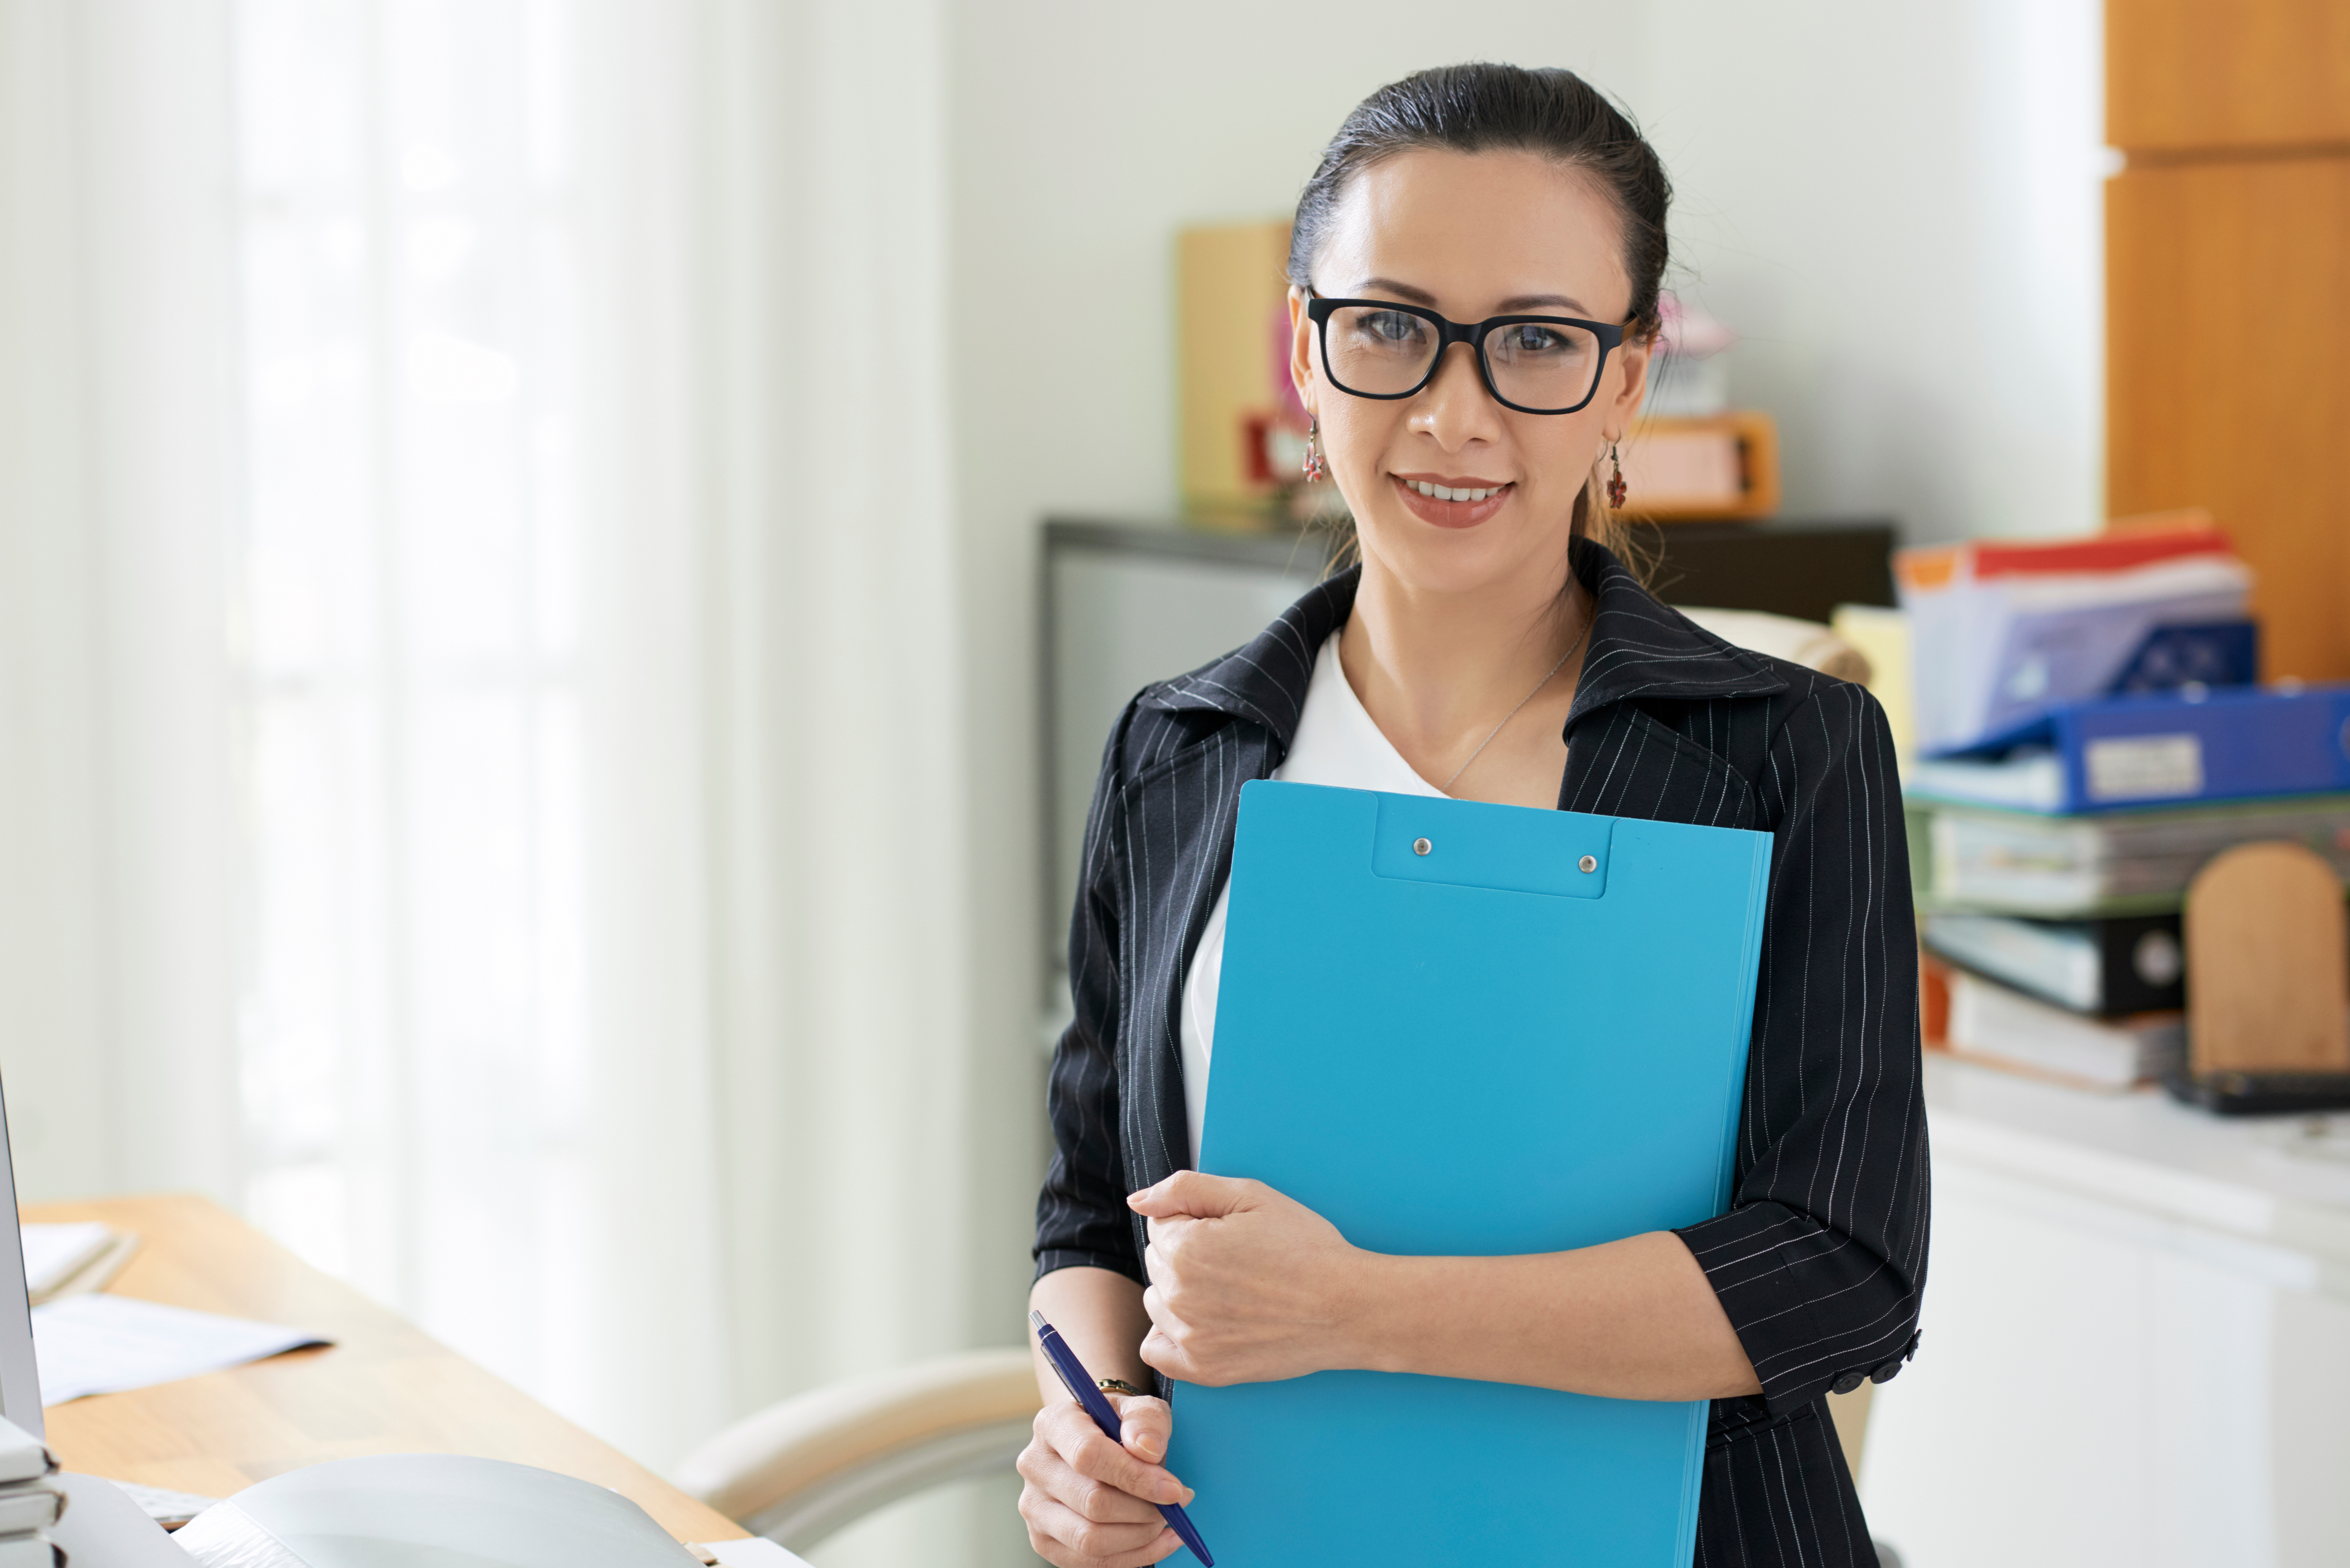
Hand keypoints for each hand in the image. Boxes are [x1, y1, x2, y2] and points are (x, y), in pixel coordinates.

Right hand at [1016, 1390, 1190, 1567]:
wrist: (1093, 1444)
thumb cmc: (1118, 1426)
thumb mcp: (1138, 1408)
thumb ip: (1146, 1420)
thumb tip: (1148, 1450)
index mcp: (1053, 1424)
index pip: (1088, 1455)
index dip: (1135, 1476)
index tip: (1174, 1489)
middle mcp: (1035, 1466)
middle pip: (1092, 1502)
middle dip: (1144, 1510)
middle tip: (1175, 1506)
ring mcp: (1034, 1507)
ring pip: (1089, 1539)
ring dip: (1140, 1536)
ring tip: (1166, 1522)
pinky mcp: (1043, 1540)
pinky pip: (1089, 1562)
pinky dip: (1133, 1557)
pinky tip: (1158, 1540)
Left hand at [1129, 1170, 1372, 1385]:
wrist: (1346, 1307)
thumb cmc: (1306, 1248)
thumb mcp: (1250, 1196)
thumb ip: (1184, 1189)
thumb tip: (1138, 1201)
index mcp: (1184, 1248)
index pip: (1161, 1225)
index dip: (1196, 1222)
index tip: (1231, 1233)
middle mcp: (1177, 1295)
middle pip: (1158, 1262)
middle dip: (1187, 1254)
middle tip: (1237, 1260)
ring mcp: (1188, 1337)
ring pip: (1158, 1302)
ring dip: (1181, 1292)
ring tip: (1230, 1290)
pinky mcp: (1203, 1369)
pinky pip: (1156, 1351)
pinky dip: (1170, 1336)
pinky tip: (1203, 1323)